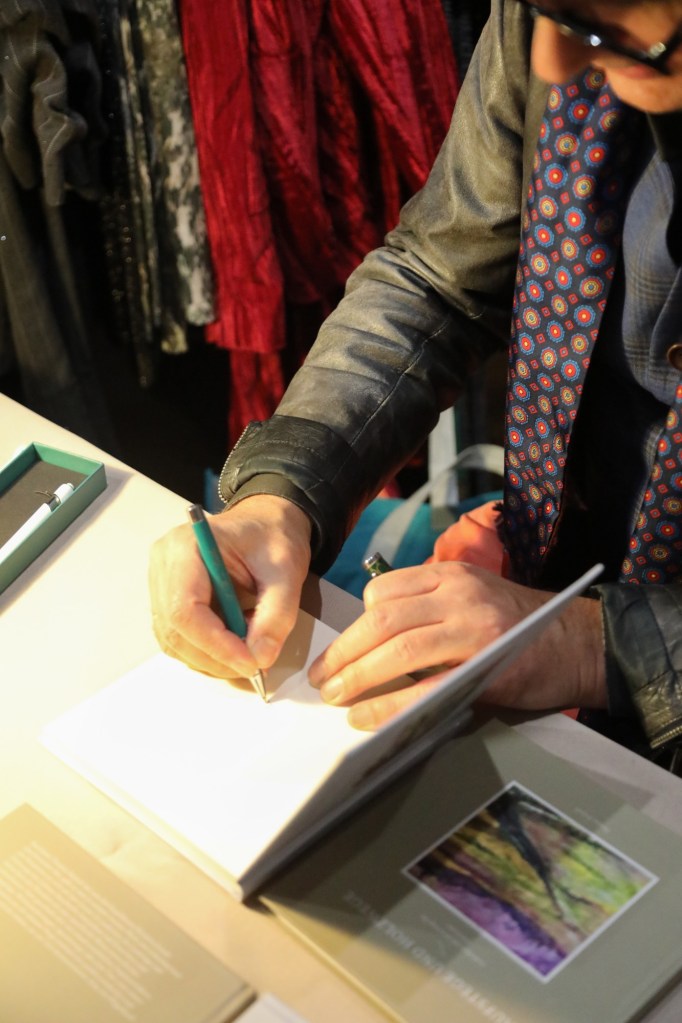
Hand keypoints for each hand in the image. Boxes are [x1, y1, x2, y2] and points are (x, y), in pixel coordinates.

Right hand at [149, 495, 311, 678]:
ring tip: (247, 651)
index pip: (185, 609)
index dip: (215, 644)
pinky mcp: (168, 600)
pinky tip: (234, 645)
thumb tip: (260, 658)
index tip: (250, 662)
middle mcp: (163, 565)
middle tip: (255, 665)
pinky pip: (179, 639)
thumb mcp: (286, 571)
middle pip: (174, 630)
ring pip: (173, 641)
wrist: (264, 524)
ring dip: (211, 659)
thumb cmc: (272, 538)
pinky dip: (206, 653)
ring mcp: (161, 584)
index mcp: (185, 547)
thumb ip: (277, 615)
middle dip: (215, 657)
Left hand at [308, 561, 605, 729]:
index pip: (385, 589)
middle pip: (383, 619)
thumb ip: (431, 610)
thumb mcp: (474, 598)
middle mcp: (459, 593)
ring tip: (336, 697)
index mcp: (451, 574)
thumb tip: (376, 647)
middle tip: (321, 677)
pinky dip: (390, 705)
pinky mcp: (486, 666)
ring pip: (399, 648)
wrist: (579, 643)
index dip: (357, 621)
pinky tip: (367, 718)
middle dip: (345, 651)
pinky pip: (426, 687)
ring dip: (358, 676)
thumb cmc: (520, 625)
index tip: (342, 648)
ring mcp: (473, 626)